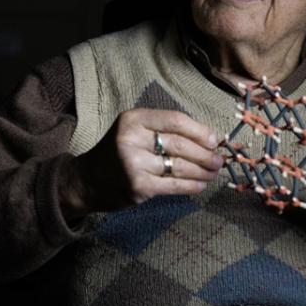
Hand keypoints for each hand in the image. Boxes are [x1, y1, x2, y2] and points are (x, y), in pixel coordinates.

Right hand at [59, 109, 222, 219]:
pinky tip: (201, 185)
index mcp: (132, 119)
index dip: (199, 130)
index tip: (214, 139)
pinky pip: (173, 185)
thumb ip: (162, 130)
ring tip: (213, 173)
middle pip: (179, 144)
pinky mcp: (138, 187)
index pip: (174, 120)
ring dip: (202, 171)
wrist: (86, 181)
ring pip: (179, 166)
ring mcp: (134, 164)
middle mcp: (131, 139)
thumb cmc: (117, 153)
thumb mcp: (133, 130)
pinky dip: (191, 186)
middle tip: (218, 160)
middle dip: (204, 153)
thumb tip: (206, 138)